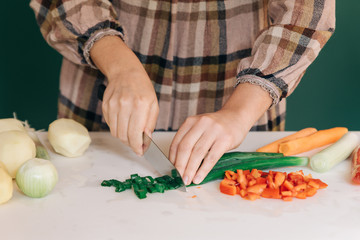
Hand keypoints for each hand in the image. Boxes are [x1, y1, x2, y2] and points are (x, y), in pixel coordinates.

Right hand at [90, 36, 158, 154]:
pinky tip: (124, 122)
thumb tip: (145, 142)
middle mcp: (124, 105)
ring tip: (131, 134)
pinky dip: (118, 128)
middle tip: (137, 145)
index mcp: (140, 105)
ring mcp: (113, 105)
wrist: (126, 72)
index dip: (137, 147)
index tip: (140, 151)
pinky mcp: (105, 106)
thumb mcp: (153, 105)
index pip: (135, 134)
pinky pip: (110, 125)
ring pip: (115, 133)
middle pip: (123, 136)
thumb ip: (150, 124)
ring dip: (124, 138)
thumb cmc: (143, 89)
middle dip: (131, 144)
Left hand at [169, 83, 272, 184]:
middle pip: (185, 147)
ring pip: (198, 153)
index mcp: (191, 121)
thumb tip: (179, 163)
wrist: (237, 116)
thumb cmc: (217, 126)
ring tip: (187, 180)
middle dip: (180, 165)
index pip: (177, 142)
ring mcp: (214, 130)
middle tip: (178, 178)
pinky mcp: (225, 139)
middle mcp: (201, 124)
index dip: (172, 158)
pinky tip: (199, 177)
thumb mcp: (200, 127)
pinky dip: (203, 170)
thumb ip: (190, 140)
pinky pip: (211, 157)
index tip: (171, 170)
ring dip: (191, 169)